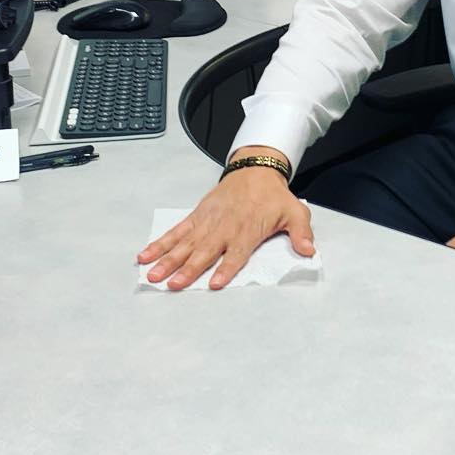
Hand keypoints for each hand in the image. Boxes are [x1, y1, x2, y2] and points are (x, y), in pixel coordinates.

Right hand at [136, 147, 314, 289]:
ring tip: (153, 274)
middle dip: (187, 269)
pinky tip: (146, 254)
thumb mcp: (295, 211)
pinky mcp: (197, 216)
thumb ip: (301, 233)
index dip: (225, 268)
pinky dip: (161, 243)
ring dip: (168, 260)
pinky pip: (176, 231)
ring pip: (185, 244)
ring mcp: (207, 221)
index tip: (214, 283)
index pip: (236, 253)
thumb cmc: (273, 196)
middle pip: (204, 252)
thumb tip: (308, 251)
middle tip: (172, 285)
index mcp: (248, 229)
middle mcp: (224, 227)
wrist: (255, 169)